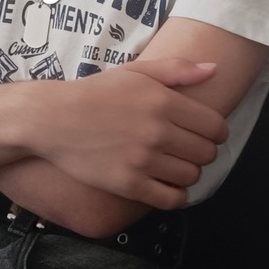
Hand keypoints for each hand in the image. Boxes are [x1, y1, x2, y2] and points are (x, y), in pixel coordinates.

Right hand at [23, 58, 227, 210]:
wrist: (52, 119)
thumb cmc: (95, 93)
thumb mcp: (135, 71)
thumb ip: (177, 70)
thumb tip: (214, 69)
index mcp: (164, 102)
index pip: (216, 127)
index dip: (216, 133)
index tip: (205, 134)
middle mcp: (158, 131)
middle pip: (207, 153)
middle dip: (202, 153)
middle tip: (187, 151)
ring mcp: (143, 159)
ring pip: (191, 177)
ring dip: (188, 174)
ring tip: (174, 167)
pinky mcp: (128, 184)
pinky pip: (171, 200)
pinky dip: (175, 197)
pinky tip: (166, 187)